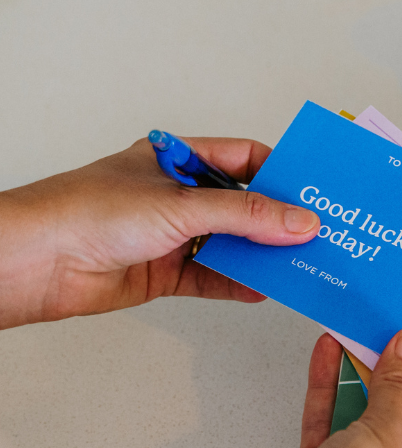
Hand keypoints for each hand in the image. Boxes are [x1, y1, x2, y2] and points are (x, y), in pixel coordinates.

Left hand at [0, 137, 319, 328]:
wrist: (39, 261)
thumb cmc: (88, 211)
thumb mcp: (181, 204)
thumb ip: (245, 215)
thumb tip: (298, 221)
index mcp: (177, 159)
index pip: (243, 159)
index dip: (280, 175)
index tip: (313, 193)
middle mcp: (176, 195)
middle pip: (241, 205)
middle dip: (277, 221)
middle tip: (317, 234)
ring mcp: (170, 235)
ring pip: (230, 244)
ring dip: (261, 255)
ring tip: (300, 264)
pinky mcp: (163, 272)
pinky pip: (212, 277)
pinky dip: (238, 283)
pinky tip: (263, 288)